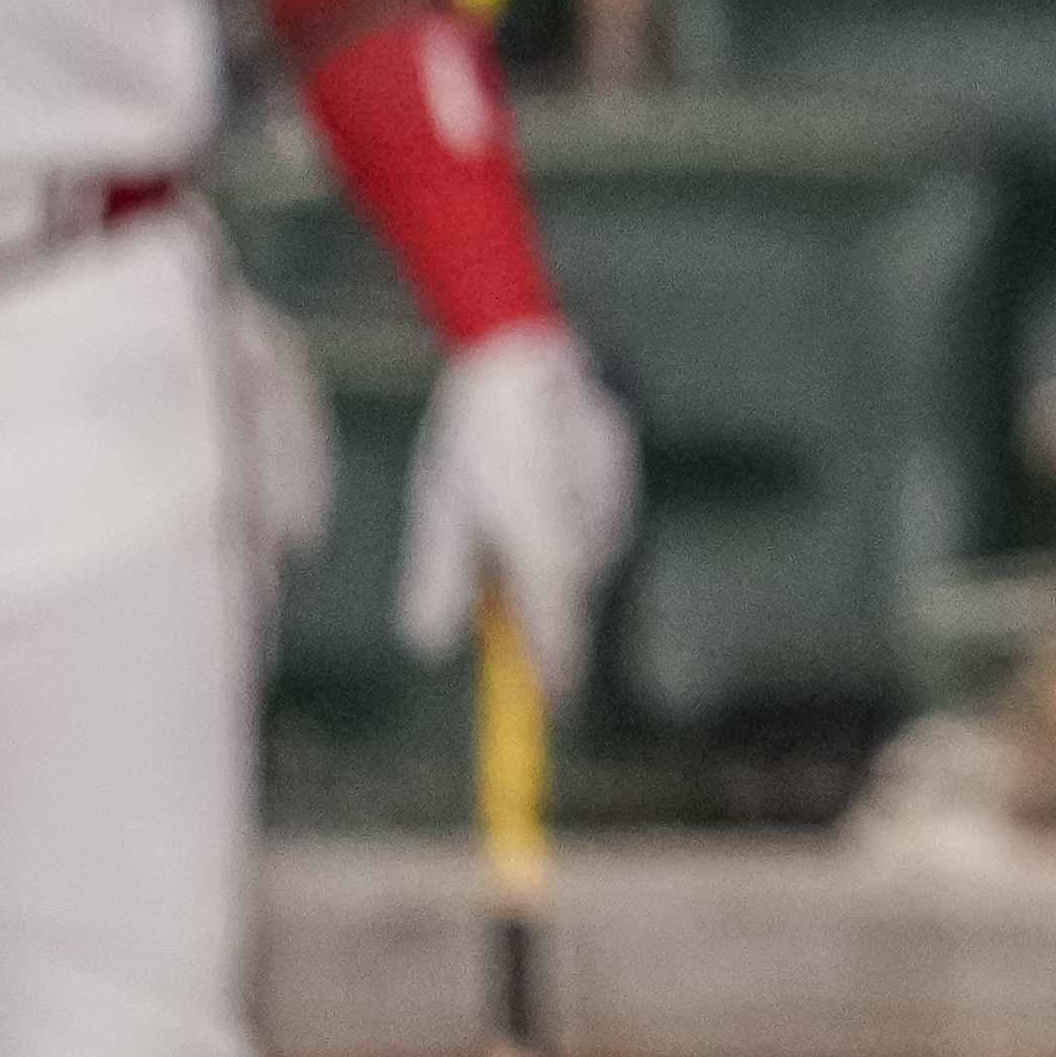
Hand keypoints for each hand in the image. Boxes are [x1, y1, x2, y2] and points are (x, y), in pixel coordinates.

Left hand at [398, 318, 636, 696]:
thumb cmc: (472, 437)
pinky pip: (603, 519)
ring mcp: (612, 495)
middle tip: (503, 581)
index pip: (557, 628)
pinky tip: (550, 484)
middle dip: (545, 600)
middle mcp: (584, 523)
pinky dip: (579, 520)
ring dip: (561, 555)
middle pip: (572, 590)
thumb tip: (430, 649)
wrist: (522, 355)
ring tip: (519, 507)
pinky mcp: (625, 472)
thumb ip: (439, 583)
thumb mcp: (441, 513)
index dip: (555, 670)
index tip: (552, 702)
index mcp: (537, 540)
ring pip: (590, 553)